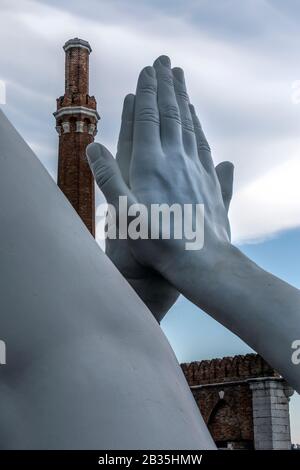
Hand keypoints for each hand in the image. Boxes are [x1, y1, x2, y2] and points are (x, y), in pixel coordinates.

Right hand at [87, 56, 232, 317]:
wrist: (202, 261)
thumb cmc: (159, 243)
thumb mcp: (124, 214)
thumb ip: (108, 179)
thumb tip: (93, 147)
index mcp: (152, 164)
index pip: (147, 118)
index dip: (146, 92)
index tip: (147, 70)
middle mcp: (176, 160)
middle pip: (170, 114)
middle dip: (166, 86)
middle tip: (165, 62)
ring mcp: (197, 169)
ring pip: (189, 125)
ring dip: (183, 100)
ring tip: (181, 81)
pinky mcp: (211, 181)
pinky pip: (203, 145)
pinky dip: (197, 127)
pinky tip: (196, 121)